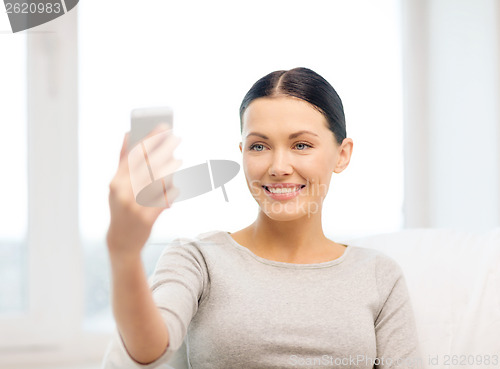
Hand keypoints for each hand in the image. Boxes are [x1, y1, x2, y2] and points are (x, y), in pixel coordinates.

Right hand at [106, 125, 181, 257]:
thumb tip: (127, 133)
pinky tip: (177, 185)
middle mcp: (124, 192)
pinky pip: (164, 199)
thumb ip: (122, 160)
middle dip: (164, 149)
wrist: (122, 241)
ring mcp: (135, 205)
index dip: (149, 139)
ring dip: (171, 167)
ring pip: (159, 180)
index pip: (134, 155)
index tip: (162, 127)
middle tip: (176, 137)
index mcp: (116, 182)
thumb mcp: (116, 185)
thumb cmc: (121, 208)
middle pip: (149, 164)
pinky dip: (172, 190)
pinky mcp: (147, 218)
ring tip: (179, 159)